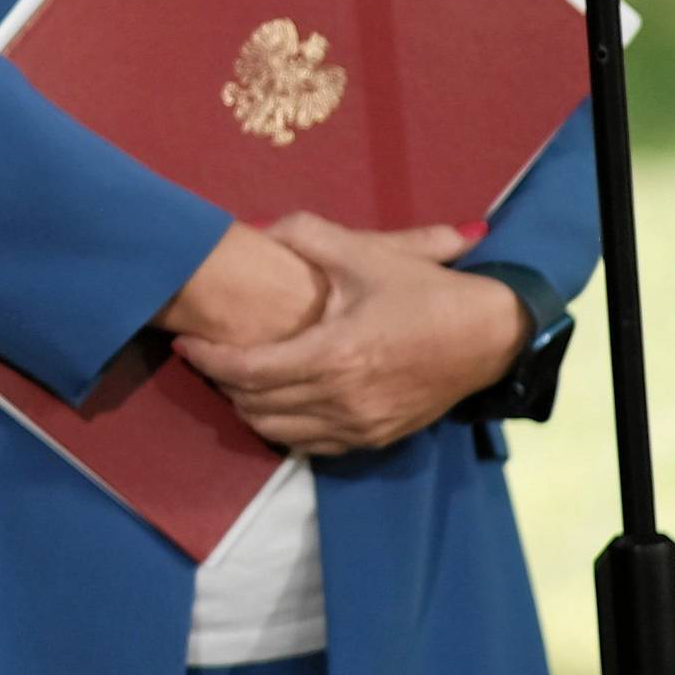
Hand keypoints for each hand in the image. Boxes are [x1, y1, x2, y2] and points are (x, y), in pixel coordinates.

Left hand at [176, 212, 527, 455]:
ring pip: (277, 432)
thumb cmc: (424, 291)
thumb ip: (306, 235)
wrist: (489, 335)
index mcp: (333, 355)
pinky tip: (276, 401)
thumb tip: (257, 228)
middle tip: (205, 355)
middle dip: (220, 381)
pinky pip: (311, 445)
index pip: (246, 370)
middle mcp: (342, 399)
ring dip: (247, 408)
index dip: (207, 358)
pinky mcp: (375, 439)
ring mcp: (360, 426)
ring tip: (235, 377)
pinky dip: (283, 428)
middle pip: (253, 404)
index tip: (185, 342)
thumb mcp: (367, 253)